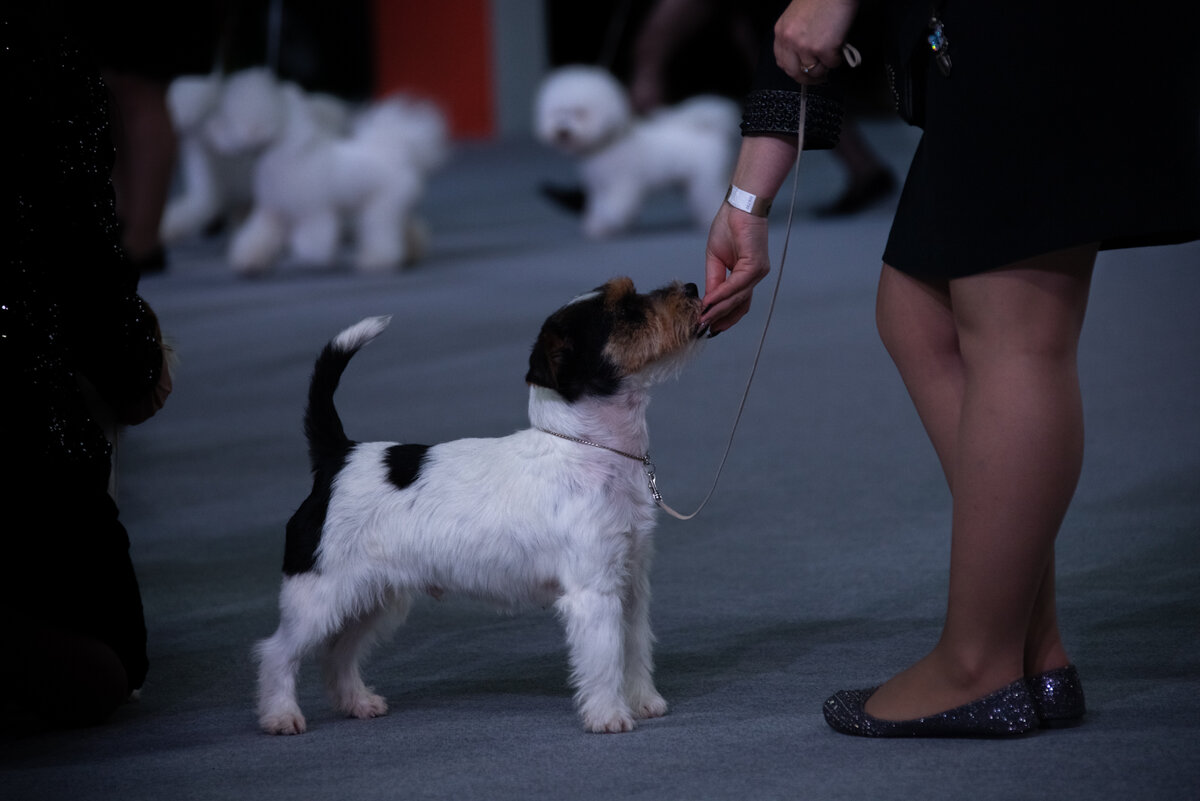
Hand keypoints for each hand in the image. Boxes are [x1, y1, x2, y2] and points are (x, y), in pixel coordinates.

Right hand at [701, 202, 771, 334]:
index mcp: (746, 275)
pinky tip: (710, 301)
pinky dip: (722, 294)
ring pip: (737, 298)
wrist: (740, 206)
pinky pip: (737, 285)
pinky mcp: (755, 265)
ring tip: (703, 318)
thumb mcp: (715, 259)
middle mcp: (755, 276)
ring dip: (719, 309)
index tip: (709, 326)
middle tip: (704, 329)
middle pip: (739, 305)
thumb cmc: (729, 227)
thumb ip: (714, 280)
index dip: (724, 316)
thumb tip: (708, 301)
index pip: (738, 302)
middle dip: (720, 318)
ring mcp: (757, 272)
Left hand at [773, 0, 859, 83]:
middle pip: (795, 73)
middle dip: (807, 79)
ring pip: (815, 71)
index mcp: (781, 32)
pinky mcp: (824, 49)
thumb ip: (795, 35)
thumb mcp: (796, 17)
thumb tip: (803, 55)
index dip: (793, 70)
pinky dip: (838, 59)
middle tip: (818, 78)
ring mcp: (806, 46)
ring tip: (831, 57)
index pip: (781, 62)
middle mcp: (790, 41)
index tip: (802, 73)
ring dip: (825, 68)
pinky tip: (839, 48)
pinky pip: (832, 64)